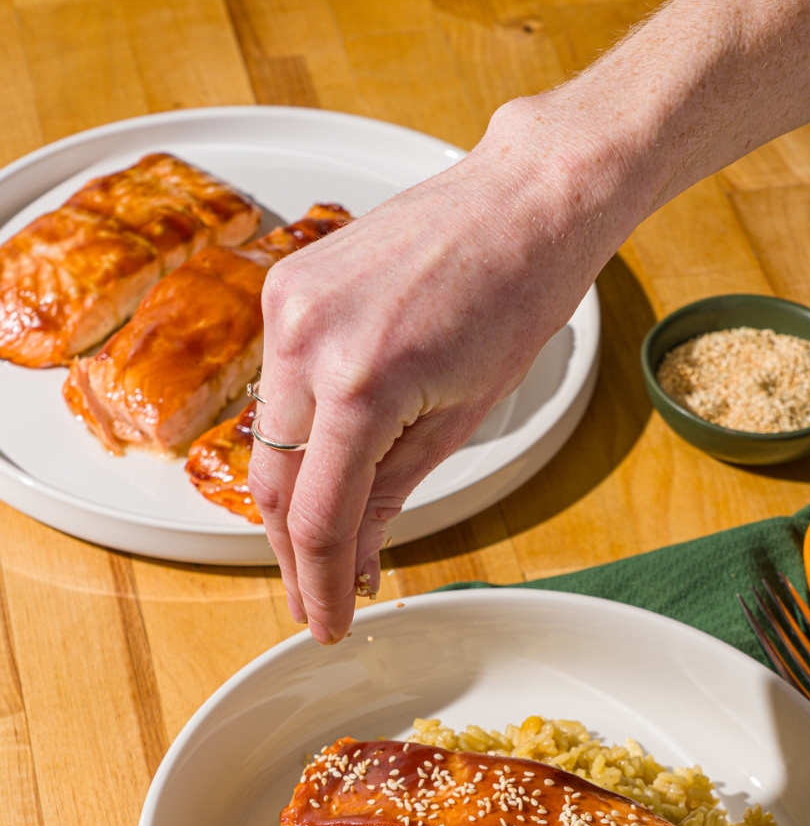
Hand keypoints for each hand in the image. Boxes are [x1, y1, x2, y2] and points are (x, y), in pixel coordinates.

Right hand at [248, 99, 617, 643]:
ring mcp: (286, 306)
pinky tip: (328, 467)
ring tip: (327, 547)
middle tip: (320, 600)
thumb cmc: (515, 297)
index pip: (320, 519)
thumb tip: (359, 562)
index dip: (323, 584)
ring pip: (269, 438)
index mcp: (360, 384)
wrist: (522, 200)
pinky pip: (278, 385)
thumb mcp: (460, 420)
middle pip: (276, 486)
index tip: (330, 625)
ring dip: (293, 499)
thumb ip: (392, 494)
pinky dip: (300, 434)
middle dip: (296, 555)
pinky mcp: (286, 286)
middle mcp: (306, 340)